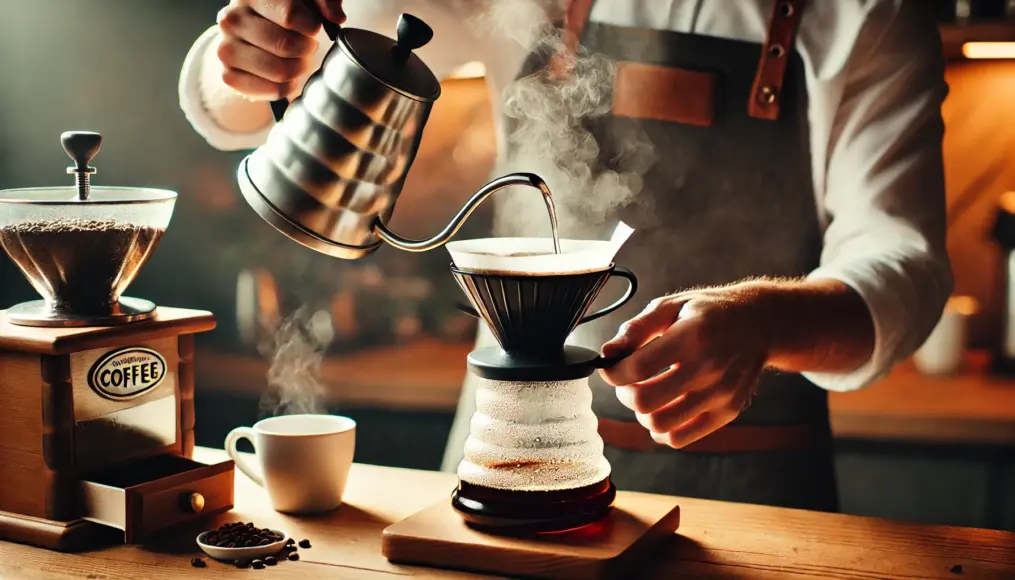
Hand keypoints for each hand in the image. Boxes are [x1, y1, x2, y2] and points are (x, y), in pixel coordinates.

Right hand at [216, 0, 345, 99]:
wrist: (251, 33)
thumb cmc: (283, 13)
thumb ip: (324, 0)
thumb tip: (336, 18)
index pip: (290, 15)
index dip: (311, 26)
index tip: (312, 27)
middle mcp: (231, 19)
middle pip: (286, 45)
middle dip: (306, 49)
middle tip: (306, 45)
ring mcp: (226, 48)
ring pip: (280, 71)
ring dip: (298, 68)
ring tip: (296, 59)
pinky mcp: (228, 75)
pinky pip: (273, 90)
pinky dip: (287, 86)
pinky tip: (285, 74)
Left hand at [599, 283, 775, 448]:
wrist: (759, 323)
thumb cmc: (707, 312)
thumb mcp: (670, 306)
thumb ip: (636, 329)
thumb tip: (607, 353)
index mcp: (692, 335)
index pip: (637, 367)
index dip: (613, 372)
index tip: (611, 368)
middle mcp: (709, 367)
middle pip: (645, 401)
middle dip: (624, 393)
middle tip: (628, 382)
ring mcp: (721, 393)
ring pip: (660, 424)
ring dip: (642, 413)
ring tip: (646, 394)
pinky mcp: (728, 411)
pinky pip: (681, 438)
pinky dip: (662, 430)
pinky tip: (662, 411)